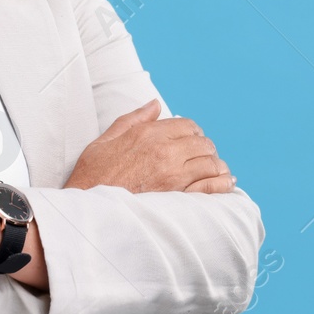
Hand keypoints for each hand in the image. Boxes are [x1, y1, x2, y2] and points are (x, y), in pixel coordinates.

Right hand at [64, 100, 235, 193]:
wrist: (86, 209)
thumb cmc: (91, 175)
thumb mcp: (105, 140)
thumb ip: (134, 119)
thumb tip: (155, 104)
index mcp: (148, 134)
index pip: (186, 125)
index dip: (192, 131)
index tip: (191, 140)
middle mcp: (164, 152)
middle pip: (202, 143)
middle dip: (204, 148)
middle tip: (201, 156)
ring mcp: (173, 176)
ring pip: (210, 162)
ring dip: (215, 164)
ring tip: (214, 169)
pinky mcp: (177, 198)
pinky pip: (211, 187)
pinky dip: (223, 183)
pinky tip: (227, 183)